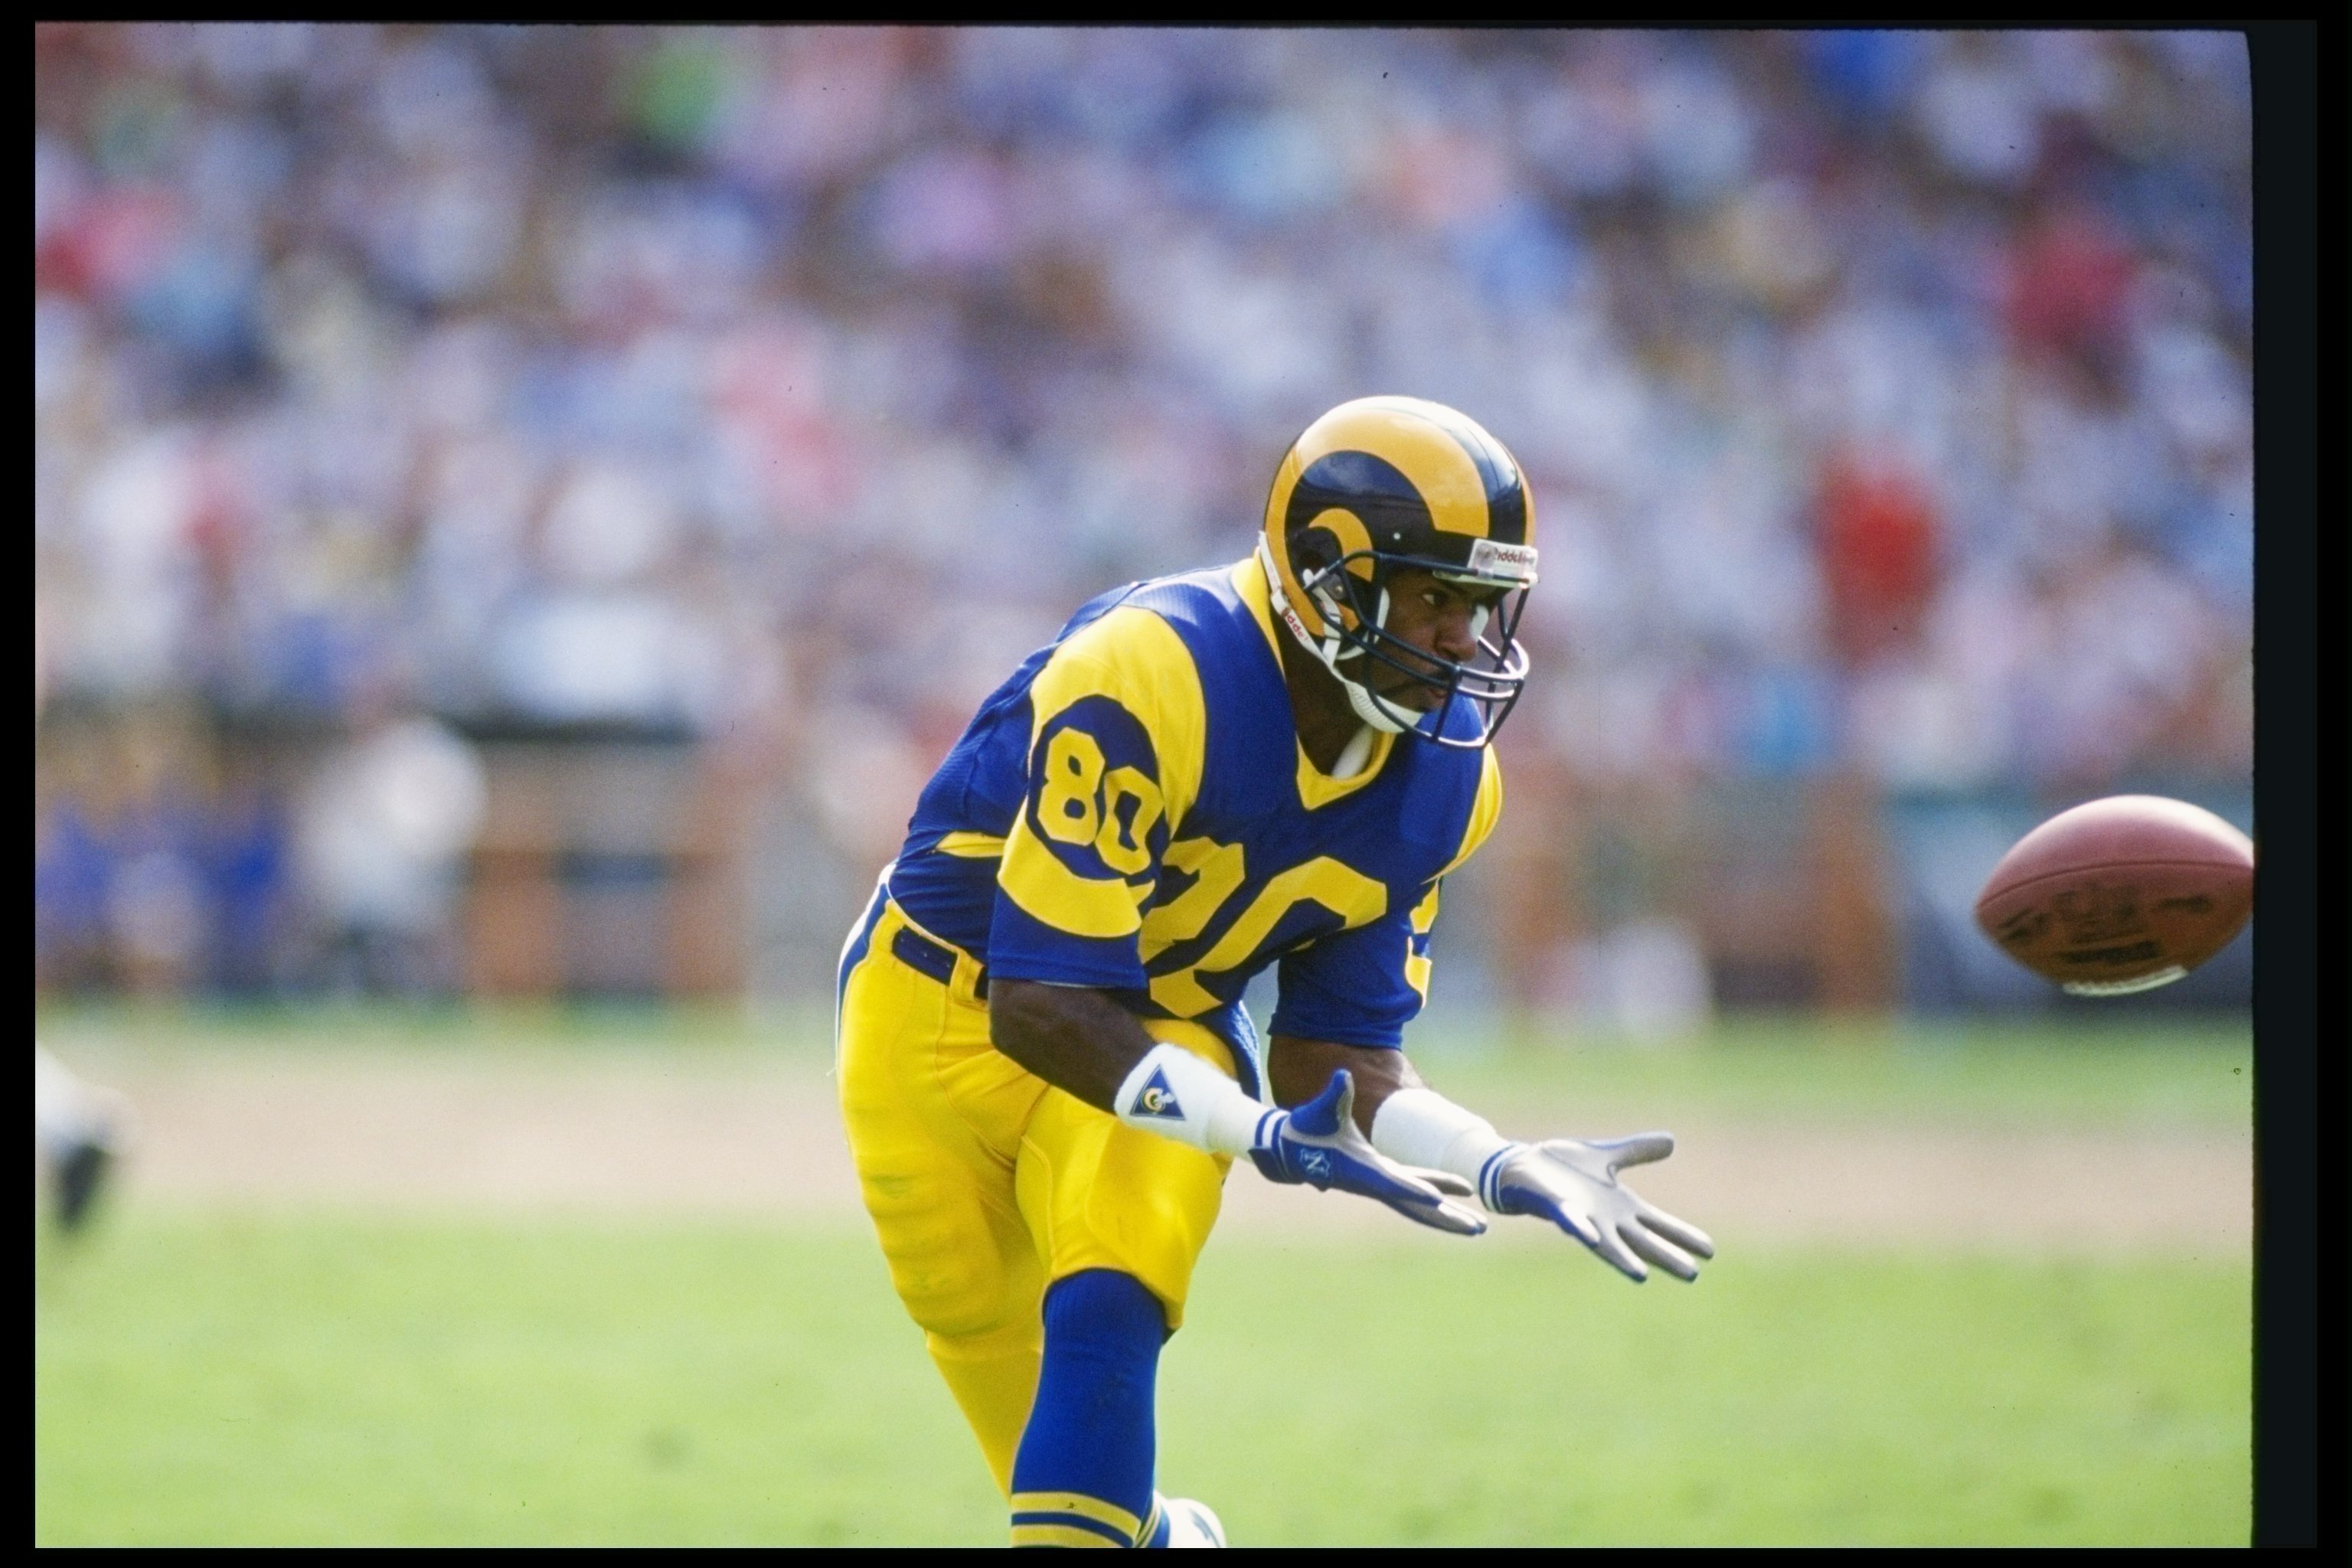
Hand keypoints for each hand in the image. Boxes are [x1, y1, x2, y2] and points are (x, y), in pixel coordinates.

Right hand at [1249, 1071, 1486, 1235]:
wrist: (1291, 1150)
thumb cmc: (1306, 1129)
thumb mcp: (1319, 1110)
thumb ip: (1334, 1095)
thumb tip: (1343, 1076)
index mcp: (1362, 1170)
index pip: (1392, 1181)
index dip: (1413, 1189)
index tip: (1438, 1199)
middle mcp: (1376, 1183)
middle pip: (1415, 1206)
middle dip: (1446, 1218)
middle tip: (1477, 1229)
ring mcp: (1381, 1183)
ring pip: (1419, 1205)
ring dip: (1448, 1216)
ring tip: (1478, 1227)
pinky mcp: (1384, 1178)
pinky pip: (1416, 1191)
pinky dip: (1437, 1196)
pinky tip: (1458, 1199)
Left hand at [1486, 1134, 1714, 1282]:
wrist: (1519, 1166)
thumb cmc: (1560, 1166)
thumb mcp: (1606, 1155)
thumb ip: (1636, 1152)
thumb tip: (1672, 1141)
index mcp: (1618, 1206)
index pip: (1657, 1224)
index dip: (1682, 1236)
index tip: (1710, 1251)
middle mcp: (1603, 1218)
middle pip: (1641, 1241)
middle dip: (1664, 1256)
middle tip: (1692, 1275)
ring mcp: (1580, 1216)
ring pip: (1606, 1242)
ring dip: (1623, 1257)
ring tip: (1642, 1274)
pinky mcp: (1555, 1207)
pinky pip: (1569, 1220)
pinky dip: (1579, 1227)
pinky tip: (1589, 1235)